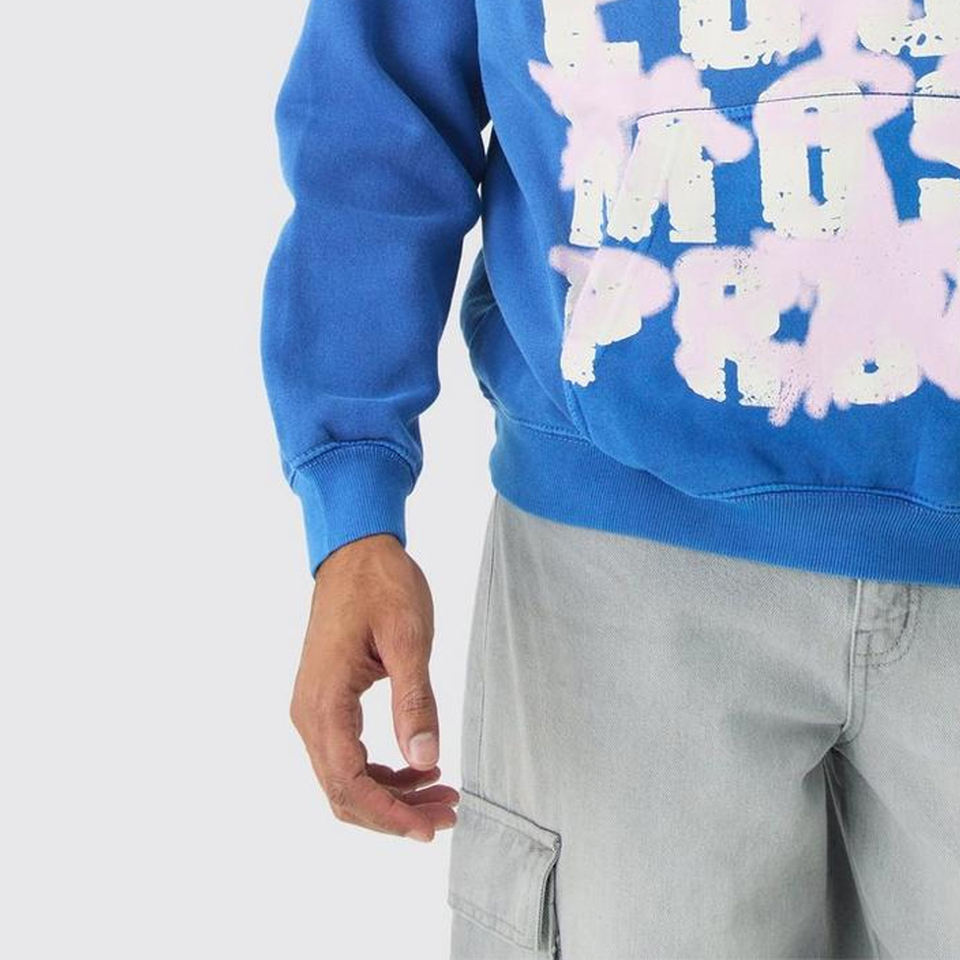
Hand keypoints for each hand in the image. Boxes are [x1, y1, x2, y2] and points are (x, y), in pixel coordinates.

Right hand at [290, 533, 458, 841]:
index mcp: (325, 700)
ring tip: (441, 794)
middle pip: (343, 791)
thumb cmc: (380, 585)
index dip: (389, 814)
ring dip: (390, 796)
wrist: (354, 551)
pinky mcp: (325, 701)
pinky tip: (417, 766)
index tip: (429, 827)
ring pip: (344, 778)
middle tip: (447, 812)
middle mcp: (309, 713)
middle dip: (394, 812)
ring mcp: (313, 708)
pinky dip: (381, 773)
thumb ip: (415, 700)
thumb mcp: (408, 637)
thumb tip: (425, 759)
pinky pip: (347, 755)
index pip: (348, 781)